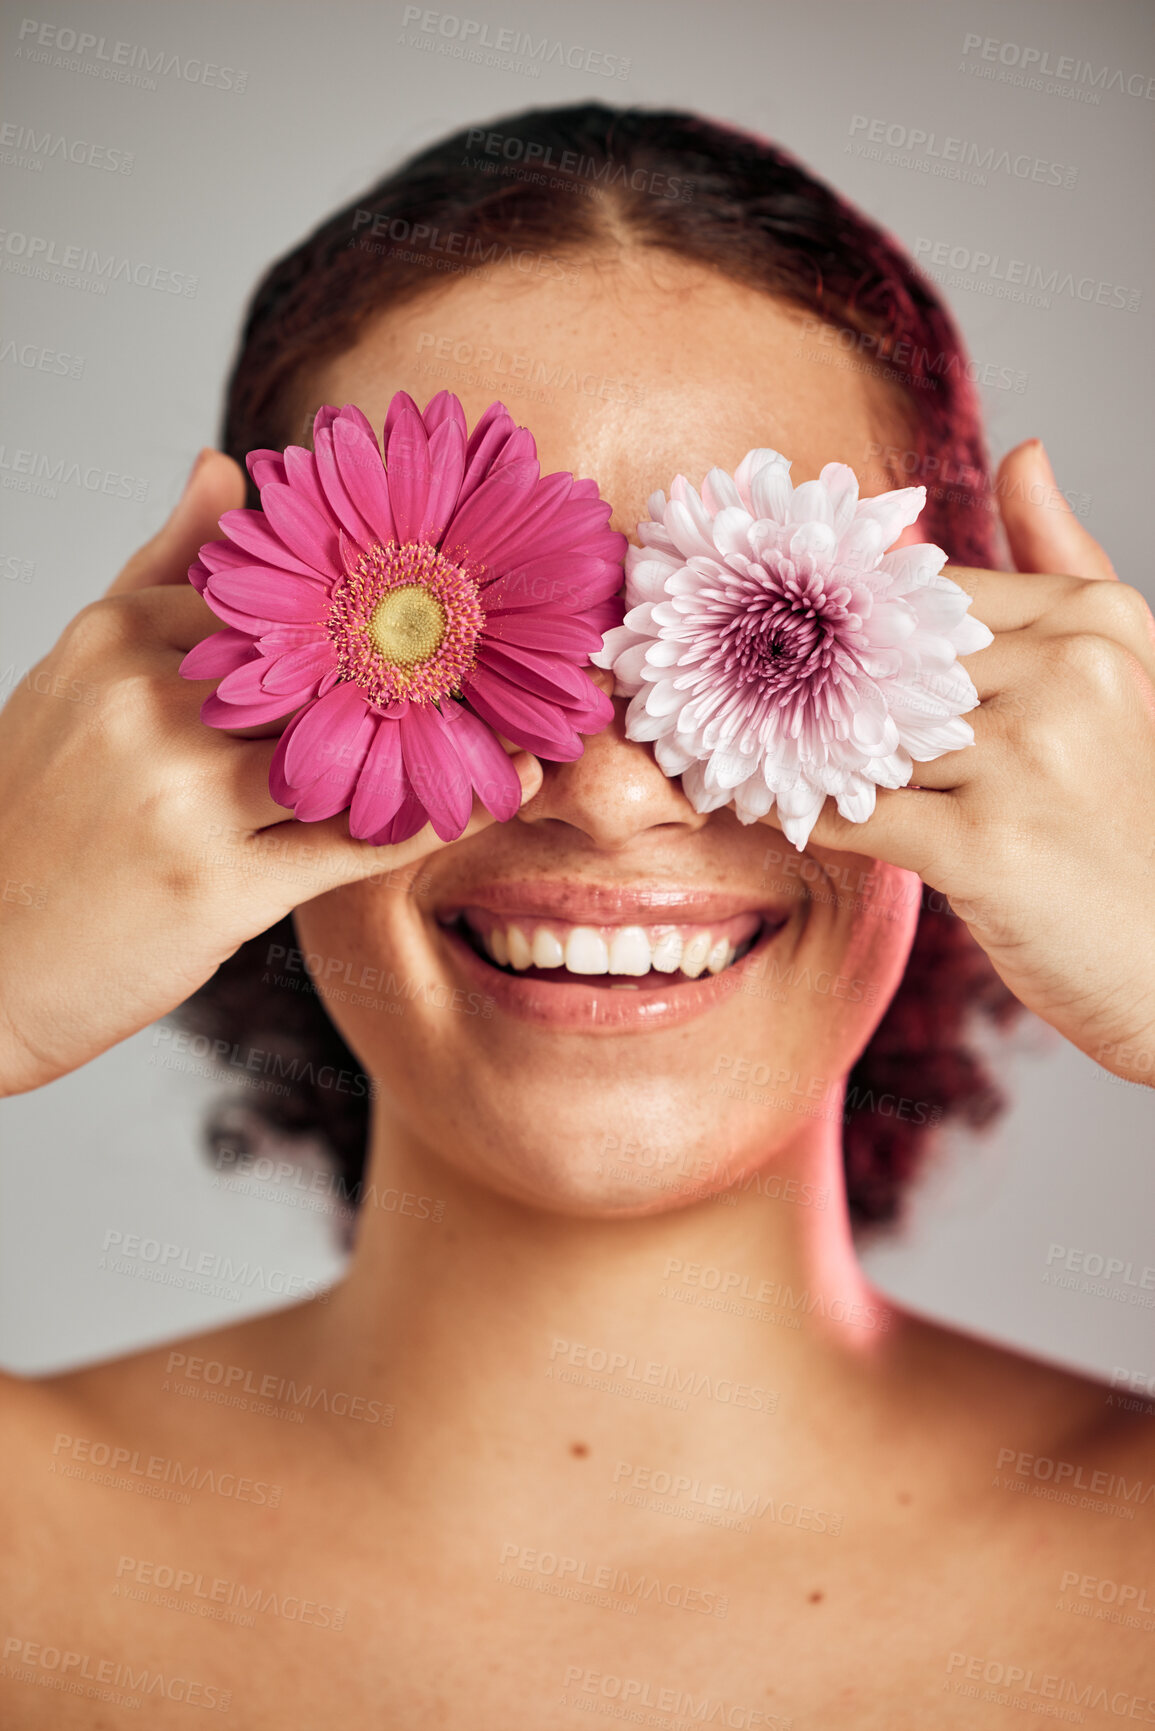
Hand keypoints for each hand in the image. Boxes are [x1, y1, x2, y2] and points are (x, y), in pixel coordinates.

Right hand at [0, 449, 541, 1095]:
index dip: (386, 596)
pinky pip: (350, 840)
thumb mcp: (78, 672)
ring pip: (350, 743)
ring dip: (449, 732)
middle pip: (329, 659)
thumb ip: (160, 568)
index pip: (286, 595)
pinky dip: (433, 814)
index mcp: (120, 639)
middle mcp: (152, 702)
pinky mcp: (211, 891)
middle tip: (539, 636)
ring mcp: (180, 795)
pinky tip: (496, 793)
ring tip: (534, 713)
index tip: (473, 581)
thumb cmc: (29, 815)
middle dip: (434, 654)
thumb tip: (224, 464)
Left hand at [759, 440, 1154, 1086]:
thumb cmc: (1133, 821)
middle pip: (883, 656)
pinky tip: (762, 809)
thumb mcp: (1125, 672)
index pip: (925, 596)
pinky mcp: (988, 843)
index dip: (845, 620)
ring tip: (726, 743)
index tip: (769, 625)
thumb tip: (1021, 450)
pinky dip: (800, 812)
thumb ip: (1065, 558)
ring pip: (857, 729)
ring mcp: (1027, 756)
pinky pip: (854, 811)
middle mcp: (1067, 673)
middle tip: (706, 678)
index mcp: (1094, 622)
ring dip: (786, 744)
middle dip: (800, 677)